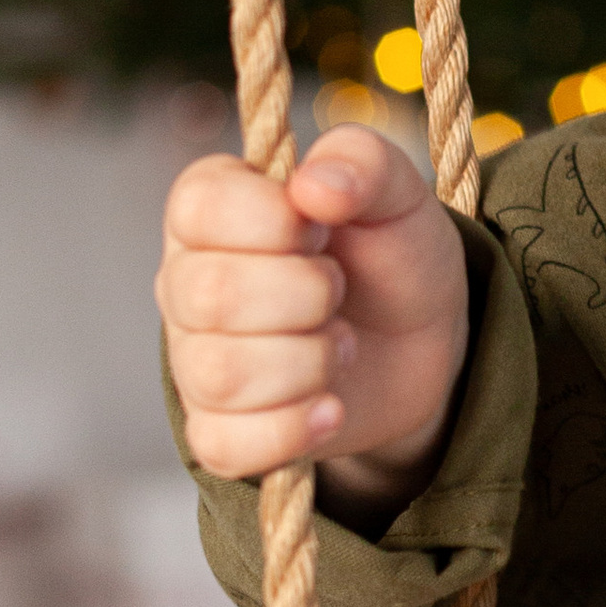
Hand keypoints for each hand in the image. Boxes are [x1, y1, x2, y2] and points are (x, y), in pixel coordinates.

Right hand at [158, 127, 470, 523]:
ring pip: (221, 375)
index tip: (323, 229)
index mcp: (211, 208)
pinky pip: (225, 445)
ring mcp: (194, 360)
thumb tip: (312, 183)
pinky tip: (330, 407)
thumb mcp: (399, 193)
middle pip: (211, 296)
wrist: (419, 343)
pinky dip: (293, 430)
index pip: (201, 206)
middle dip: (307, 296)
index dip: (277, 221)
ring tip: (339, 345)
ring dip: (310, 362)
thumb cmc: (391, 252)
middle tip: (339, 290)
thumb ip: (362, 161)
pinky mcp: (218, 429)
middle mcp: (185, 281)